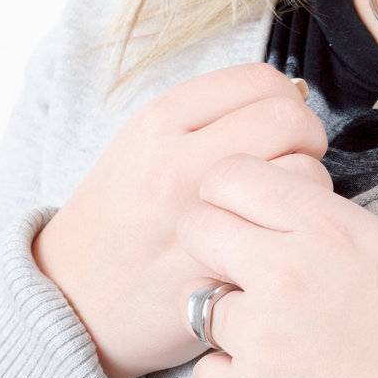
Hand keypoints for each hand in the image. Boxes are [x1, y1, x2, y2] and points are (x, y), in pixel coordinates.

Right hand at [32, 65, 331, 377]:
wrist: (70, 297)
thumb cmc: (119, 214)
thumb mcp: (142, 142)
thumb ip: (208, 115)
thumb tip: (292, 94)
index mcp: (159, 122)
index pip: (261, 80)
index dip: (285, 99)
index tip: (279, 122)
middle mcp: (178, 164)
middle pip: (290, 119)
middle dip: (307, 136)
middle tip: (294, 158)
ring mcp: (197, 221)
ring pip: (302, 174)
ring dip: (307, 186)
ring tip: (280, 203)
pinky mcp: (216, 273)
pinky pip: (287, 238)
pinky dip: (291, 236)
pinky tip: (271, 240)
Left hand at [176, 152, 377, 377]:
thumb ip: (321, 224)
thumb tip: (275, 217)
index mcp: (323, 224)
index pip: (229, 175)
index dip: (225, 194)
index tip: (236, 215)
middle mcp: (283, 268)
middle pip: (197, 228)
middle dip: (211, 247)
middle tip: (238, 274)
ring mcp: (262, 334)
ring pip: (201, 306)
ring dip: (232, 323)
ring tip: (279, 343)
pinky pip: (207, 373)